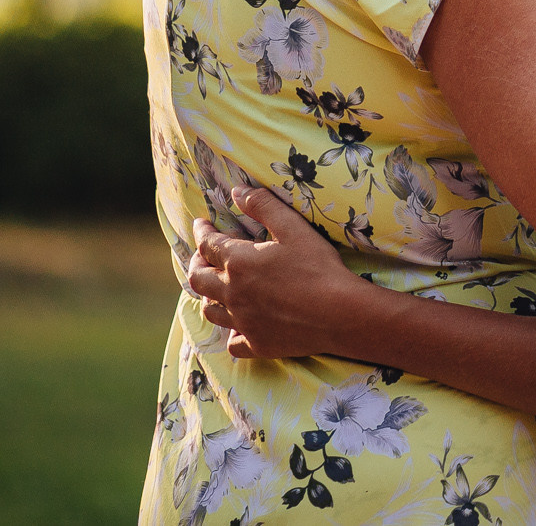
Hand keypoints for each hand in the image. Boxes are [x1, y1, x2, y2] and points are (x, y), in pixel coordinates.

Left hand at [188, 187, 363, 360]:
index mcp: (239, 262)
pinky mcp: (256, 343)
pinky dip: (231, 331)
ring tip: (215, 289)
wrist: (339, 314)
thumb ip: (263, 206)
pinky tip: (239, 325)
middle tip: (202, 255)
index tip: (201, 224)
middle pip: (198, 278)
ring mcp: (242, 321)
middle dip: (197, 262)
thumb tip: (237, 192)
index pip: (208, 244)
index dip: (202, 231)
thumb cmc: (318, 267)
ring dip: (208, 296)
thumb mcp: (293, 228)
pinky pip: (233, 341)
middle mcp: (232, 293)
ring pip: (210, 310)